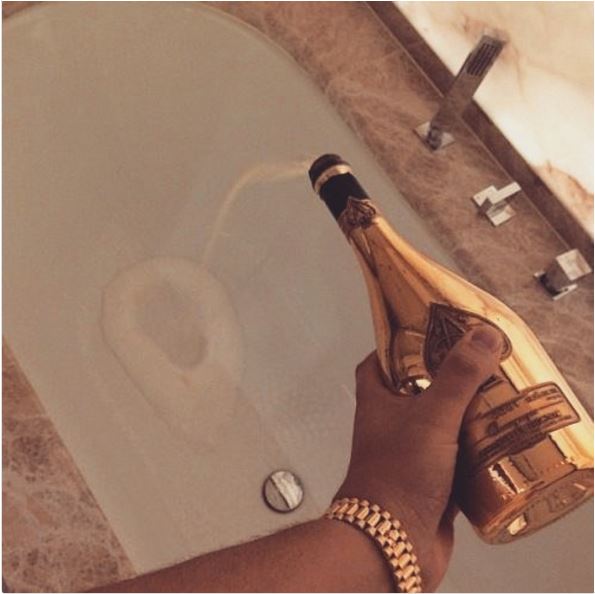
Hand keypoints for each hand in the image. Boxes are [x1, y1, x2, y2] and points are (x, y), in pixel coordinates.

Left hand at [335, 326, 501, 590]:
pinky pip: (453, 462)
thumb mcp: (431, 416)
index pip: (375, 364)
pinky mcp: (429, 484)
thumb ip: (457, 377)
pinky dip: (472, 455)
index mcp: (377, 403)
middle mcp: (389, 427)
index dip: (395, 347)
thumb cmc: (398, 475)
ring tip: (494, 402)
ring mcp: (408, 456)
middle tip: (475, 368)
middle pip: (413, 394)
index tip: (425, 336)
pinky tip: (498, 447)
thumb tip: (482, 335)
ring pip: (436, 428)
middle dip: (442, 382)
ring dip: (461, 419)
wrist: (391, 542)